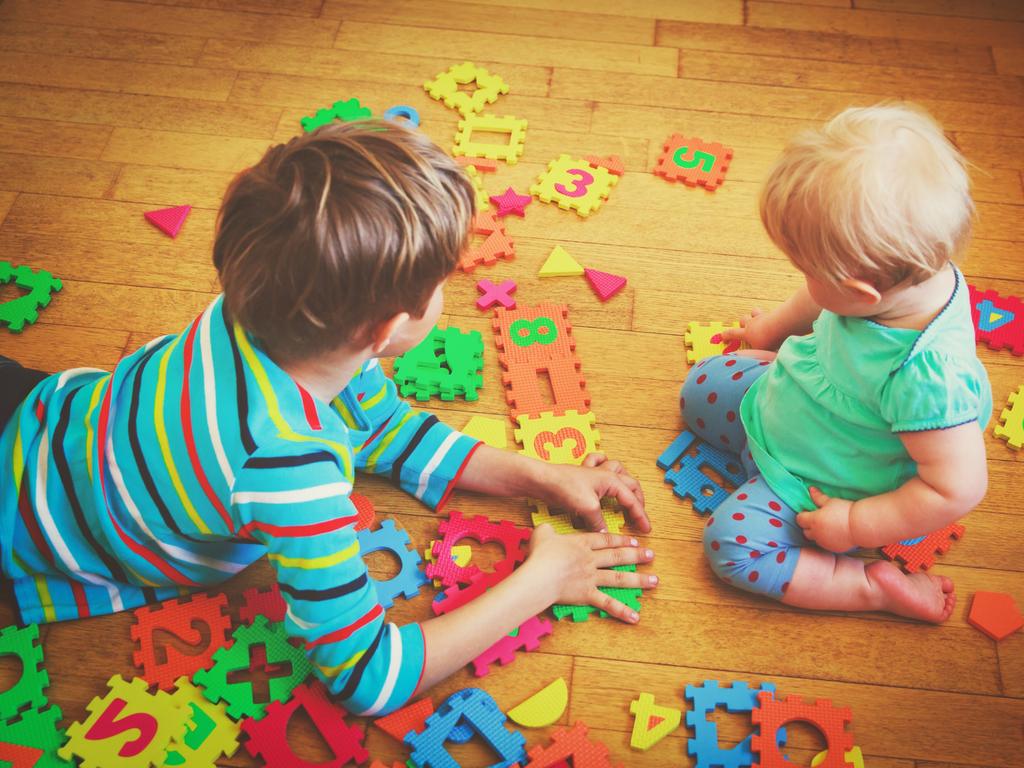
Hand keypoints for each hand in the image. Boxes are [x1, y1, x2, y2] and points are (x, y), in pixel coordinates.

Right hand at [526, 525, 656, 622]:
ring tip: (655, 581)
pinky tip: (635, 616)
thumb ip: (547, 530)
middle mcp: (590, 559)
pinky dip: (622, 611)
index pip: (606, 540)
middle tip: (651, 555)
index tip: (634, 542)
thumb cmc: (539, 554)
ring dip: (639, 580)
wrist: (541, 575)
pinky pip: (608, 604)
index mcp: (581, 544)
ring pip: (620, 578)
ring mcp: (591, 578)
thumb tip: (547, 529)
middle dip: (636, 556)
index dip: (621, 540)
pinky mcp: (588, 595)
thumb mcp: (542, 533)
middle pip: (617, 556)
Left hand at [537, 453, 649, 532]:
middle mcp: (605, 473)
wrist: (542, 479)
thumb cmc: (564, 488)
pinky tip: (603, 470)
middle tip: (640, 516)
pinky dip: (603, 464)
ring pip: (618, 470)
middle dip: (638, 500)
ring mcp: (594, 471)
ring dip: (626, 481)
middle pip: (631, 484)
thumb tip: (605, 534)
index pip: (632, 500)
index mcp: (611, 480)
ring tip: (629, 493)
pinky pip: (598, 463)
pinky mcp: (582, 473)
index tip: (646, 529)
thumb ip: (599, 523)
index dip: (641, 516)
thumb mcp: (587, 509)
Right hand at [720, 307, 781, 350]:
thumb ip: (753, 355)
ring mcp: (762, 316)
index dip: (726, 335)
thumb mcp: (759, 352)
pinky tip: (774, 321)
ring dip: (754, 316)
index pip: (732, 333)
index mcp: (746, 333)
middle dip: (743, 323)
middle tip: (745, 328)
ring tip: (759, 320)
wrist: (782, 326)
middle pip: (743, 319)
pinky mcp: (772, 313)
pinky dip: (769, 316)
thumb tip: (748, 363)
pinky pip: (768, 313)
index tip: (722, 337)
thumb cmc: (769, 341)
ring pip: (754, 312)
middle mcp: (752, 323)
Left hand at [797, 487, 856, 552]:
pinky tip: (833, 533)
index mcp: (813, 521)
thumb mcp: (830, 501)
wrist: (860, 525)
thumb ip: (818, 497)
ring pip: (814, 539)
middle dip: (808, 526)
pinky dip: (826, 539)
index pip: (799, 519)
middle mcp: (816, 533)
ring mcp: (824, 542)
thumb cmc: (845, 511)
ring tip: (826, 526)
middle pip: (805, 531)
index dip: (803, 515)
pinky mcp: (832, 548)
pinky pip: (825, 544)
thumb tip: (811, 489)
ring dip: (816, 533)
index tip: (809, 512)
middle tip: (817, 519)